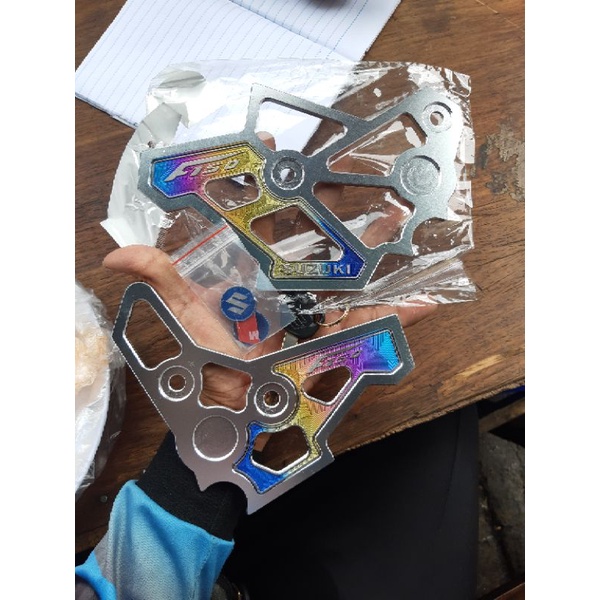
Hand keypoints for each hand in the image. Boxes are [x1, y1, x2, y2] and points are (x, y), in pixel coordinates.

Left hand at [104, 132, 434, 419]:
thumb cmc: (205, 364)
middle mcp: (284, 283)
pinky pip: (367, 325)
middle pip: (310, 234)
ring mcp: (311, 308)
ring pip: (346, 270)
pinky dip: (397, 318)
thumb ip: (163, 283)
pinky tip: (423, 301)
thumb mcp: (187, 320)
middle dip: (328, 201)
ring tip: (396, 214)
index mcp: (249, 272)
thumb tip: (117, 258)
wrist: (230, 414)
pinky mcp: (332, 337)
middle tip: (346, 168)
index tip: (270, 142)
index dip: (262, 179)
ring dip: (373, 246)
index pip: (258, 216)